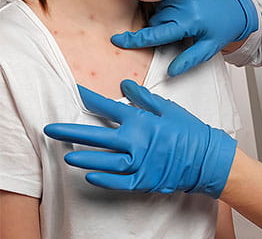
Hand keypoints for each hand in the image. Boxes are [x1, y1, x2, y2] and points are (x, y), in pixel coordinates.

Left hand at [44, 80, 236, 198]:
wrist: (206, 158)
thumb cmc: (189, 131)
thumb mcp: (168, 109)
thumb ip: (143, 97)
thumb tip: (125, 83)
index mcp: (141, 121)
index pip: (108, 107)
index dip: (89, 98)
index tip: (75, 92)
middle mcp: (135, 142)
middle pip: (96, 136)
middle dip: (71, 131)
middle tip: (50, 129)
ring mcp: (138, 163)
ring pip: (103, 161)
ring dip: (84, 158)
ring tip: (67, 155)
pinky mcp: (143, 180)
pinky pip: (118, 182)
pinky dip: (103, 180)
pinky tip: (89, 176)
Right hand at [111, 0, 258, 76]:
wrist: (236, 8)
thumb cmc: (222, 29)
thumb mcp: (208, 48)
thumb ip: (189, 60)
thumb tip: (171, 71)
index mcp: (190, 21)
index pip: (156, 33)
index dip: (135, 39)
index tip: (118, 40)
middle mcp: (185, 3)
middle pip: (156, 20)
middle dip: (161, 29)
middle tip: (180, 31)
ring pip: (159, 8)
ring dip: (165, 15)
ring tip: (183, 18)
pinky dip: (169, 3)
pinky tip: (182, 7)